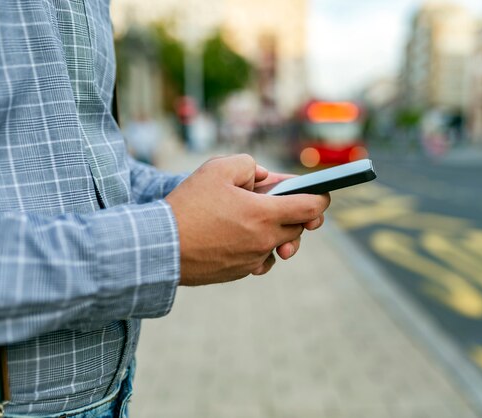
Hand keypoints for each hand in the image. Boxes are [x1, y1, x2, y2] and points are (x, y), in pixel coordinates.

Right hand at [165, 154, 330, 285]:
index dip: (321, 198)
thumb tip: (262, 176)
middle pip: (298, 228)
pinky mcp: (239, 272)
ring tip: (256, 219)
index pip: (311, 208)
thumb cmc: (188, 206)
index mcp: (265, 214)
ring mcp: (253, 260)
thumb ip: (248, 165)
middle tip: (278, 201)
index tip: (321, 194)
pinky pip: (260, 259)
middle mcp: (265, 241)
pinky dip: (258, 248)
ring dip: (276, 231)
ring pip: (279, 245)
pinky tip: (242, 238)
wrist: (160, 246)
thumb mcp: (217, 169)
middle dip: (294, 213)